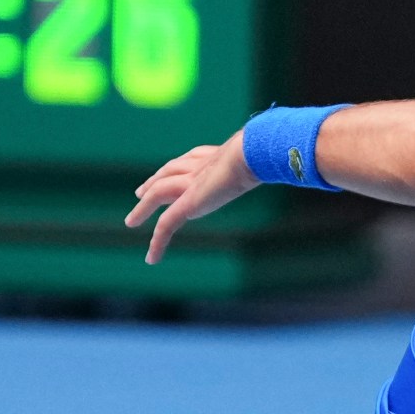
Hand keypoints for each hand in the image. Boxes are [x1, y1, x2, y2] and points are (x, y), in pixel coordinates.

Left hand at [125, 134, 258, 264]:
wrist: (249, 154)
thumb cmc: (262, 154)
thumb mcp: (263, 157)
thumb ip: (263, 159)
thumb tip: (282, 156)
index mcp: (213, 156)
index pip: (189, 161)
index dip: (178, 166)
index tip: (169, 172)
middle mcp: (197, 167)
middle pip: (168, 172)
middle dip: (153, 182)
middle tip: (140, 193)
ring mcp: (190, 183)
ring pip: (158, 194)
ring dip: (143, 208)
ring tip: (131, 221)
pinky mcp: (188, 204)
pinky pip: (166, 226)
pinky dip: (157, 243)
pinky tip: (151, 259)